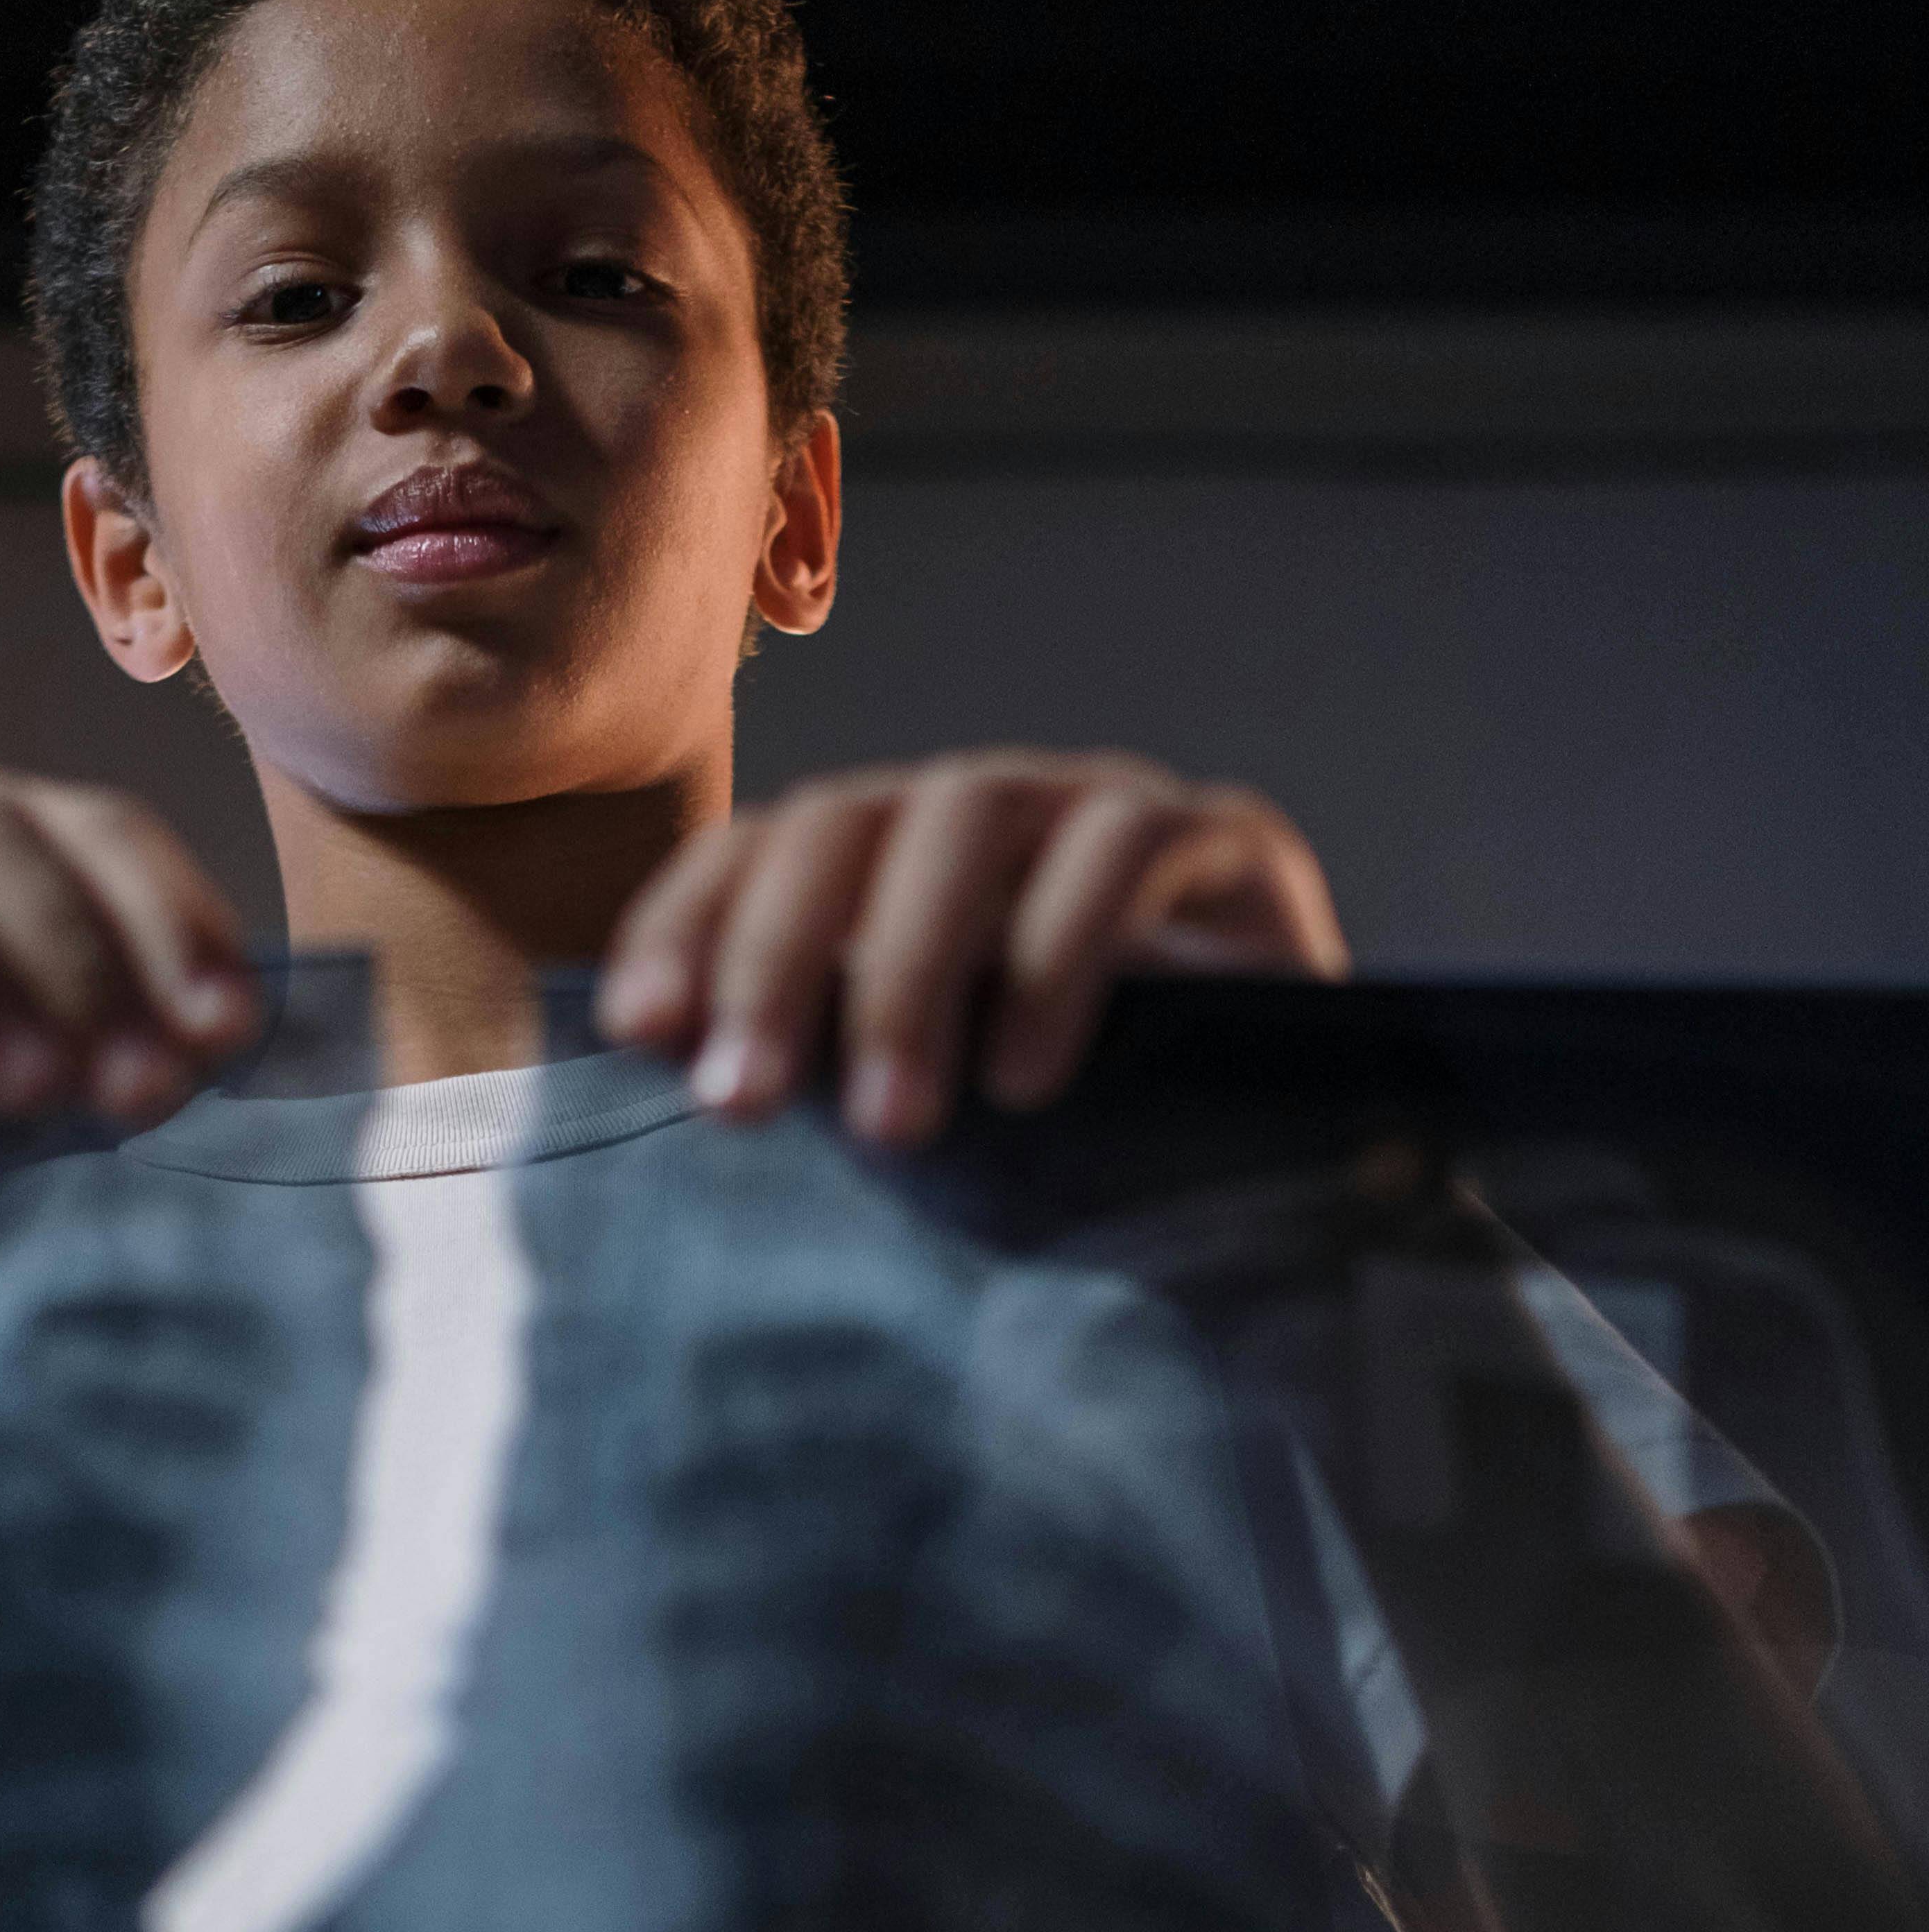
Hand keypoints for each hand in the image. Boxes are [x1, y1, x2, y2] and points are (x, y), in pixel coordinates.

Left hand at [595, 748, 1346, 1135]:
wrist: (1295, 1122)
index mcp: (886, 861)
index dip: (685, 924)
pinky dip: (1061, 954)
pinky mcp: (1214, 837)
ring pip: (967, 816)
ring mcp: (1093, 805)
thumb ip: (824, 1089)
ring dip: (909, 967)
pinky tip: (1031, 1077)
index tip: (637, 1032)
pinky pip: (1121, 848)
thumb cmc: (1084, 1125)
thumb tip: (674, 1114)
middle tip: (741, 1104)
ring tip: (893, 1124)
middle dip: (776, 959)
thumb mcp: (932, 1106)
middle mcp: (976, 815)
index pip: (757, 848)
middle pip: (843, 821)